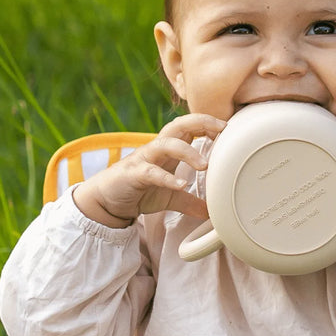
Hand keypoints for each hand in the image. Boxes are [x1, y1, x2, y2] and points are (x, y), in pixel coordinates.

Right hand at [72, 114, 225, 226]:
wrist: (108, 201)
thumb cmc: (139, 191)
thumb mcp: (170, 197)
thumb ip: (190, 201)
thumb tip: (211, 212)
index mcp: (168, 149)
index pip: (189, 127)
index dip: (207, 123)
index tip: (227, 129)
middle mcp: (157, 149)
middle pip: (179, 125)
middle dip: (201, 122)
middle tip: (221, 131)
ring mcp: (144, 160)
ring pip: (166, 144)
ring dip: (187, 151)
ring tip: (204, 165)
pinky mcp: (134, 174)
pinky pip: (152, 172)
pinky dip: (168, 178)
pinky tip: (182, 184)